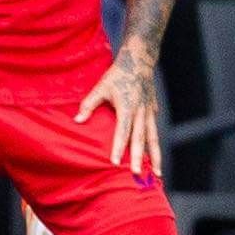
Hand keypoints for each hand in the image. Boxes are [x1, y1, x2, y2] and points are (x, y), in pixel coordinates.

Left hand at [75, 50, 163, 176]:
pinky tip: (155, 156)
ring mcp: (149, 112)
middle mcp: (140, 112)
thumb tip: (77, 121)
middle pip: (140, 139)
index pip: (122, 131)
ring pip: (153, 138)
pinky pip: (154, 131)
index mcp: (126, 107)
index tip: (115, 162)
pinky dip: (155, 144)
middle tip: (137, 174)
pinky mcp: (152, 110)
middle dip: (138, 158)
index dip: (118, 147)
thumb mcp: (100, 87)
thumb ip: (89, 104)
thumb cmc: (117, 74)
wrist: (138, 60)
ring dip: (155, 156)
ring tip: (157, 173)